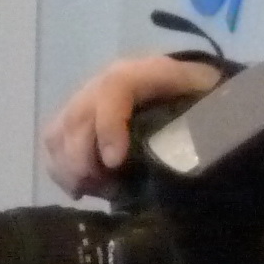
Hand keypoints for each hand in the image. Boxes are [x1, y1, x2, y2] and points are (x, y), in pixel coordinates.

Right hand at [41, 54, 222, 196]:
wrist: (180, 85)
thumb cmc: (199, 97)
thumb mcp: (209, 99)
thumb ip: (206, 115)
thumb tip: (201, 148)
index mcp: (145, 71)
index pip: (115, 88)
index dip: (109, 126)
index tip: (116, 163)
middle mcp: (106, 81)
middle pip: (78, 117)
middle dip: (85, 160)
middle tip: (108, 190)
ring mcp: (85, 98)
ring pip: (59, 131)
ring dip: (71, 168)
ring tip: (96, 191)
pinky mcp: (74, 116)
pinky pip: (53, 141)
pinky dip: (61, 169)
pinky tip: (82, 189)